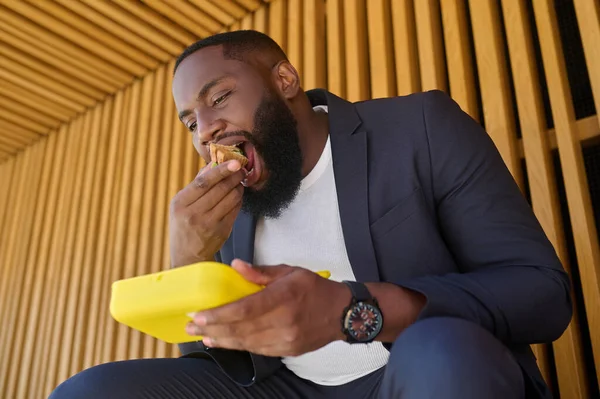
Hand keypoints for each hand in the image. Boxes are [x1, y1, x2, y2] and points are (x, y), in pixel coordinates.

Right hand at [169, 161, 244, 266]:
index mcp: (180, 204)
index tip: (234, 162)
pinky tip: (237, 196)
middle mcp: (193, 214)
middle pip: (220, 189)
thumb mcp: (181, 205)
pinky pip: (236, 210)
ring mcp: (209, 224)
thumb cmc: (183, 225)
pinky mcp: (222, 232)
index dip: (221, 171)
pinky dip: (238, 200)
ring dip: (238, 187)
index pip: (203, 182)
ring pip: (231, 198)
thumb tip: (212, 164)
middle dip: (234, 176)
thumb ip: (196, 184)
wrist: (187, 256)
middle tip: (241, 169)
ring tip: (238, 182)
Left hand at [186, 259, 350, 356]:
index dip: (218, 315)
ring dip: (220, 340)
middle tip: (191, 325)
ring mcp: (286, 339)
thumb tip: (236, 266)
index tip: (198, 314)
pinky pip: (256, 350)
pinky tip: (223, 341)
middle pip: (240, 329)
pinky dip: (238, 346)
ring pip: (245, 343)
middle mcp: (284, 321)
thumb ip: (261, 272)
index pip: (244, 310)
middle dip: (212, 329)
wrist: (342, 313)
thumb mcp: (290, 271)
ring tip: (202, 335)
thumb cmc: (315, 289)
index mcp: (284, 297)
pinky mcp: (287, 351)